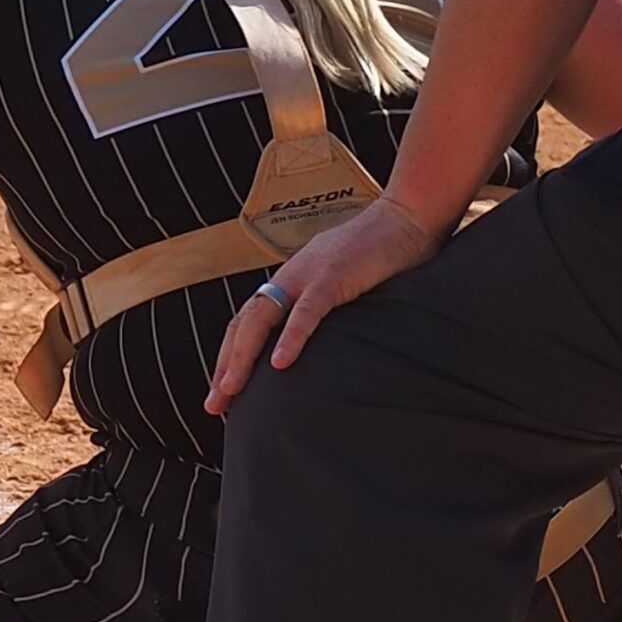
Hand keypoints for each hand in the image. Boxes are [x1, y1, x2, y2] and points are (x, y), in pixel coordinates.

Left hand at [207, 196, 440, 414]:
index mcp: (290, 281)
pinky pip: (307, 311)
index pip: (248, 322)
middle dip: (225, 365)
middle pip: (244, 324)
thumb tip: (323, 345)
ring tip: (230, 389)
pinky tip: (280, 364)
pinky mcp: (334, 276)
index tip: (222, 392)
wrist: (407, 216)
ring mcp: (308, 275)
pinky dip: (292, 337)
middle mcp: (290, 277)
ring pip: (261, 318)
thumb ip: (326, 307)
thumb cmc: (382, 254)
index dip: (230, 355)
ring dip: (242, 356)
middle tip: (213, 404)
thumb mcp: (343, 283)